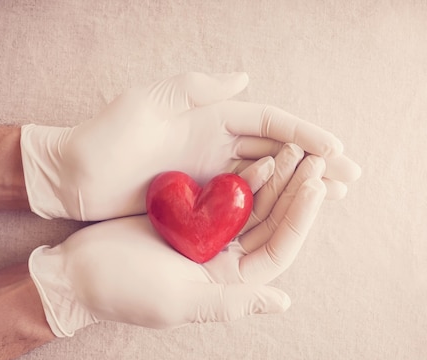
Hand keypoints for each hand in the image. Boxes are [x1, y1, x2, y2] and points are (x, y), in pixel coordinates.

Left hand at [21, 72, 359, 219]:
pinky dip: (274, 206)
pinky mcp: (202, 199)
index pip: (270, 123)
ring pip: (270, 177)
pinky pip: (246, 201)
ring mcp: (212, 171)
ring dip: (304, 186)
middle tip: (353, 177)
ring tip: (338, 196)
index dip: (305, 134)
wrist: (73, 177)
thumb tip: (245, 76)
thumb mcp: (147, 103)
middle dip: (317, 162)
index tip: (335, 150)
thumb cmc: (105, 139)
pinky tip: (296, 215)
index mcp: (212, 116)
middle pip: (279, 149)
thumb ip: (195, 89)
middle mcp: (217, 142)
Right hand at [28, 145, 326, 335]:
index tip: (316, 187)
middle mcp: (228, 262)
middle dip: (295, 193)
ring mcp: (212, 239)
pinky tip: (262, 156)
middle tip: (316, 161)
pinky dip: (246, 177)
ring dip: (277, 181)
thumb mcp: (178, 302)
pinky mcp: (194, 219)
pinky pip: (229, 195)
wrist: (78, 272)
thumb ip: (232, 302)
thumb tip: (285, 301)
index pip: (278, 248)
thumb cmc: (124, 290)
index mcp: (231, 283)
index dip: (300, 219)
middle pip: (272, 224)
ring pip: (255, 207)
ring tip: (297, 151)